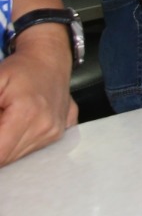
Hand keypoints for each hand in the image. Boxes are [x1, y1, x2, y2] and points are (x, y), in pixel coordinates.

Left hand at [0, 34, 76, 166]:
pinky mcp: (61, 132)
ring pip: (19, 156)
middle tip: (1, 118)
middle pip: (7, 157)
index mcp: (27, 114)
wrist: (50, 58)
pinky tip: (21, 124)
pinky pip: (35, 149)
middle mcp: (46, 127)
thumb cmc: (19, 68)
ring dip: (7, 144)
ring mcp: (56, 132)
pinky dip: (22, 143)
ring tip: (7, 120)